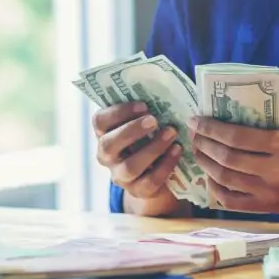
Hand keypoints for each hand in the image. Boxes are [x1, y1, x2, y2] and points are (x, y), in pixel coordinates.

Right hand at [93, 101, 186, 216]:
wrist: (154, 174)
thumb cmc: (148, 138)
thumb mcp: (141, 123)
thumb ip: (144, 110)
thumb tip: (162, 88)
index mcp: (104, 133)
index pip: (100, 121)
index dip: (118, 112)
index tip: (143, 105)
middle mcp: (107, 156)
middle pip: (109, 144)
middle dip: (132, 130)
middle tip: (154, 119)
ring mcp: (120, 176)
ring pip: (130, 166)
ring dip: (152, 148)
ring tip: (171, 133)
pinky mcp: (138, 190)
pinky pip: (150, 181)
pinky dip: (166, 165)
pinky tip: (177, 150)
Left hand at [188, 117, 278, 215]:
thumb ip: (264, 127)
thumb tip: (230, 118)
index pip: (235, 136)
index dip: (211, 128)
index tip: (196, 121)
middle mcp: (273, 169)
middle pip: (226, 157)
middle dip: (204, 144)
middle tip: (193, 134)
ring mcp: (268, 191)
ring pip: (225, 178)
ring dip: (206, 164)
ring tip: (198, 152)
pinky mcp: (267, 207)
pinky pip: (232, 201)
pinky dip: (217, 189)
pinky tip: (210, 177)